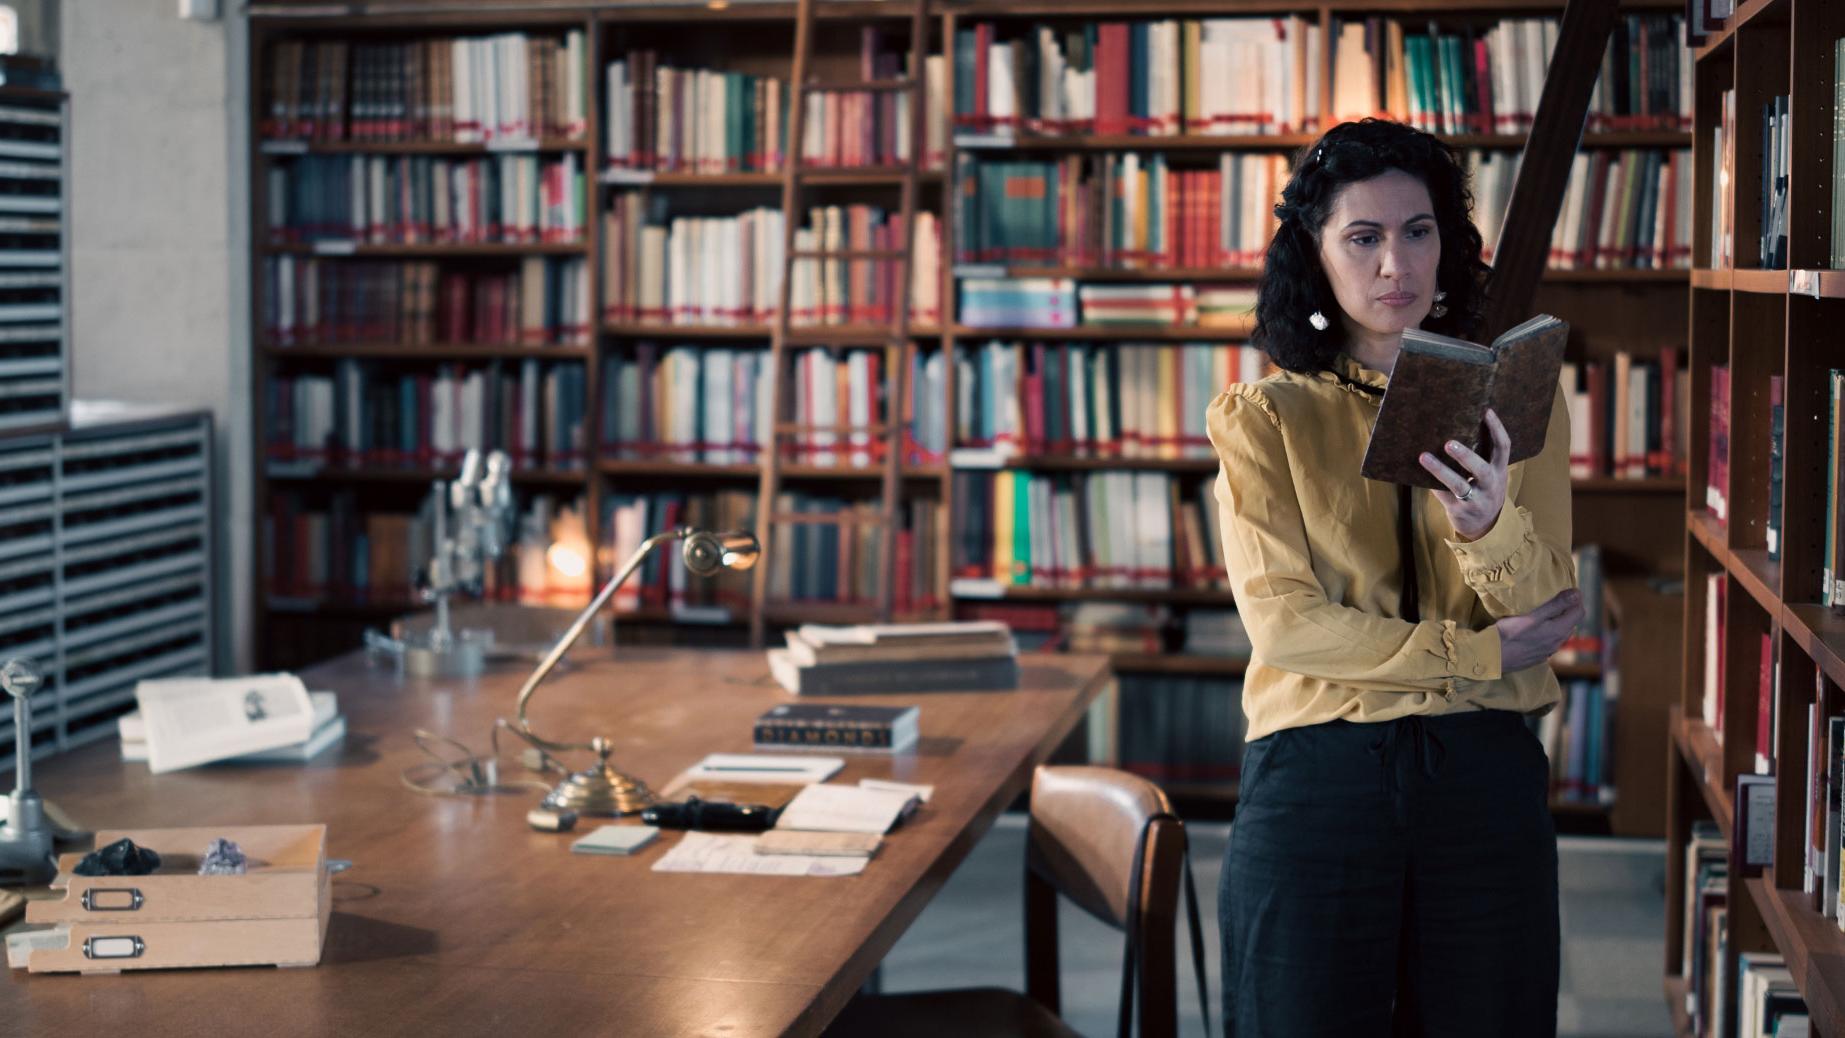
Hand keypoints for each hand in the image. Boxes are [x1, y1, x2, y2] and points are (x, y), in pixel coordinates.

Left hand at [1419, 408, 1510, 541]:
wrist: (1485, 526)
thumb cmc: (1483, 491)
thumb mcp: (1489, 475)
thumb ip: (1481, 457)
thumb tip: (1454, 427)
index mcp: (1499, 471)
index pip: (1504, 447)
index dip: (1497, 428)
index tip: (1487, 410)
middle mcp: (1491, 485)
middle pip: (1481, 469)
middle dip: (1465, 456)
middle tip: (1448, 443)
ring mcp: (1476, 500)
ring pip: (1458, 485)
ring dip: (1440, 470)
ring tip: (1423, 456)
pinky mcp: (1460, 510)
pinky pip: (1443, 495)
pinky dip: (1432, 484)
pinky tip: (1417, 474)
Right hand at [1494, 589, 1584, 672]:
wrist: (1492, 657)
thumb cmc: (1509, 634)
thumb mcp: (1533, 615)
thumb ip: (1556, 605)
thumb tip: (1577, 594)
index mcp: (1559, 630)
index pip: (1579, 612)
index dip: (1575, 600)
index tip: (1564, 591)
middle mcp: (1557, 642)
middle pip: (1571, 623)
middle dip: (1567, 610)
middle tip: (1553, 598)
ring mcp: (1548, 651)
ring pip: (1560, 633)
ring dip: (1557, 622)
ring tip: (1544, 612)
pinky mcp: (1538, 657)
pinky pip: (1550, 641)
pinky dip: (1548, 632)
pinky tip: (1535, 630)